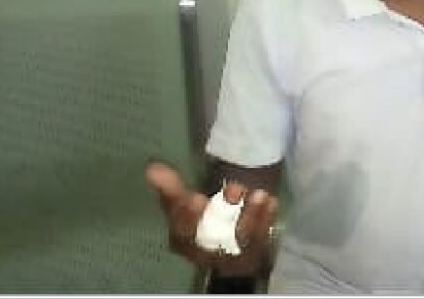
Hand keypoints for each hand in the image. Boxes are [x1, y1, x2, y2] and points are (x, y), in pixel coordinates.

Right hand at [145, 161, 278, 275]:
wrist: (229, 252)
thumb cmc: (201, 224)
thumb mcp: (182, 207)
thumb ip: (170, 189)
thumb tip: (152, 168)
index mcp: (183, 241)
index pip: (182, 229)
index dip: (186, 215)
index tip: (193, 197)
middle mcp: (207, 253)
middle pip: (213, 236)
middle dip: (223, 213)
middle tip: (233, 189)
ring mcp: (232, 255)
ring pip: (241, 237)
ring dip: (251, 215)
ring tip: (259, 194)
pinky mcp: (255, 253)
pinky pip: (262, 237)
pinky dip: (267, 219)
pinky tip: (272, 202)